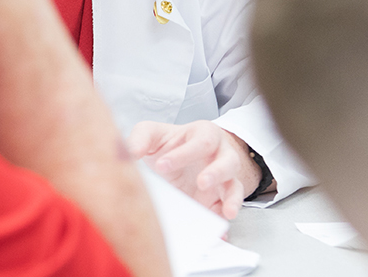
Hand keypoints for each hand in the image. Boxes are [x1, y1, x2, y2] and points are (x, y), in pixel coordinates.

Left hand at [127, 120, 260, 219]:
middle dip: (216, 173)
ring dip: (232, 199)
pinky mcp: (221, 200)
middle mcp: (220, 155)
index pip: (200, 142)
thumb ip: (141, 138)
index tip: (161, 166)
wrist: (181, 158)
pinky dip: (225, 222)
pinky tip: (221, 234)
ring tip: (227, 212)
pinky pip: (228, 210)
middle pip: (227, 162)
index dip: (182, 154)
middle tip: (201, 182)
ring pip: (235, 187)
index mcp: (204, 134)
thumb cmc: (170, 144)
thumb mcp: (154, 134)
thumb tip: (131, 152)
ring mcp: (224, 179)